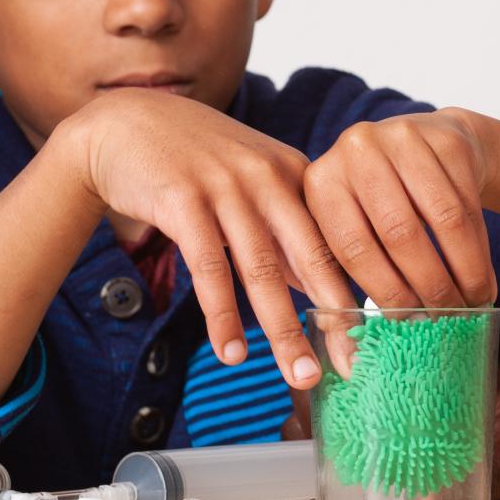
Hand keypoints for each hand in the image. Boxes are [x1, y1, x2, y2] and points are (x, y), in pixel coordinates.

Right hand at [57, 89, 355, 388]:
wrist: (126, 123)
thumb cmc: (197, 161)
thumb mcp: (252, 184)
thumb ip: (286, 231)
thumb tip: (319, 288)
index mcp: (295, 174)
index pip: (335, 241)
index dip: (355, 291)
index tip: (372, 338)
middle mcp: (269, 177)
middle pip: (311, 259)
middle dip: (334, 319)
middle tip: (353, 367)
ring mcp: (227, 187)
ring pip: (263, 271)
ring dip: (283, 330)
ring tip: (300, 376)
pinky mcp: (183, 200)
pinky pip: (209, 269)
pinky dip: (222, 315)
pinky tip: (232, 352)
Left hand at [300, 108, 498, 309]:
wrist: (426, 142)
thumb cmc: (380, 202)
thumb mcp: (353, 226)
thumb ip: (348, 274)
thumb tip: (352, 348)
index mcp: (321, 182)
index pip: (351, 248)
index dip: (382, 292)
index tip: (405, 326)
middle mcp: (356, 150)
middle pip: (399, 234)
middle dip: (427, 286)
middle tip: (444, 320)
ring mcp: (403, 137)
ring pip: (443, 220)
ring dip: (463, 272)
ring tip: (472, 304)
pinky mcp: (446, 137)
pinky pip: (470, 204)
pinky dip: (480, 251)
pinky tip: (484, 280)